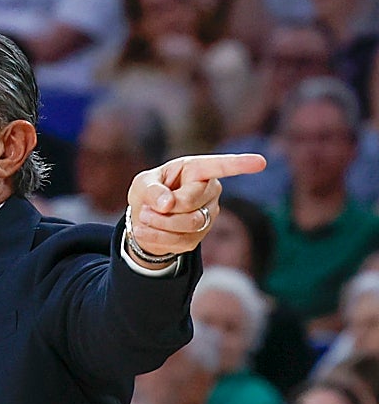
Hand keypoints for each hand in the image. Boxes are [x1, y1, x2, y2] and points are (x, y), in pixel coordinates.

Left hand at [126, 154, 266, 259]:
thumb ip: (152, 190)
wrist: (144, 219)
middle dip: (164, 209)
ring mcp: (208, 215)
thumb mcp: (143, 184)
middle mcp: (209, 191)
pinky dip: (156, 238)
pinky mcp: (199, 236)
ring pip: (189, 224)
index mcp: (197, 170)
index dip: (239, 164)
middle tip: (145, 209)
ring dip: (159, 224)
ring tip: (144, 218)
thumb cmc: (149, 192)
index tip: (260, 162)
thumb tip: (168, 203)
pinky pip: (180, 241)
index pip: (219, 166)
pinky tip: (145, 231)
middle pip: (191, 202)